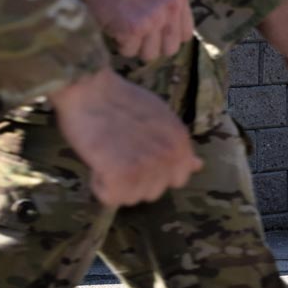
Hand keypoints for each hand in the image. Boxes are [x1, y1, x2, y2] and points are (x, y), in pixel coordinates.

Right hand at [49, 68, 203, 206]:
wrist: (89, 89)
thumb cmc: (120, 100)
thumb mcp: (159, 118)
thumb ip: (177, 145)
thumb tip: (198, 166)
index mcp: (180, 141)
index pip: (179, 179)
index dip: (156, 173)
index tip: (139, 157)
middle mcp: (169, 156)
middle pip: (154, 192)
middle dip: (134, 179)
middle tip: (119, 151)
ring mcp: (147, 166)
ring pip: (132, 198)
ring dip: (116, 183)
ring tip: (108, 154)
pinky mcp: (122, 173)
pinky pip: (112, 198)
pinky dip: (100, 185)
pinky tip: (98, 162)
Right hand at [84, 0, 192, 61]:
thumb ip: (170, 6)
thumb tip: (177, 34)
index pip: (185, 35)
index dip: (168, 37)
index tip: (155, 32)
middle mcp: (169, 8)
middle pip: (170, 49)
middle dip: (153, 46)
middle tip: (138, 33)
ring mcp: (153, 19)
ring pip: (150, 54)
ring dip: (135, 46)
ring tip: (125, 28)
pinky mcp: (134, 29)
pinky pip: (130, 51)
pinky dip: (120, 44)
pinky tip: (116, 27)